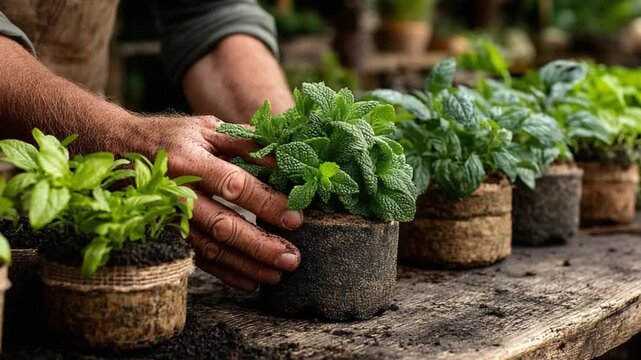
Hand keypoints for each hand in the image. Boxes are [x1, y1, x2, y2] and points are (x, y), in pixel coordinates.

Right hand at [130, 115, 302, 290]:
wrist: (114, 149)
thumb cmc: (170, 136)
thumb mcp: (206, 128)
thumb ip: (246, 143)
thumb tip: (286, 160)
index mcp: (190, 159)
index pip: (234, 185)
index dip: (265, 203)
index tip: (295, 218)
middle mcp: (177, 192)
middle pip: (222, 225)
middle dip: (260, 244)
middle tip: (291, 258)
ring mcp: (169, 218)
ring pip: (210, 248)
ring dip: (246, 265)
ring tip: (277, 275)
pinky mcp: (166, 234)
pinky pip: (197, 258)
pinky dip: (224, 273)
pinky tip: (250, 281)